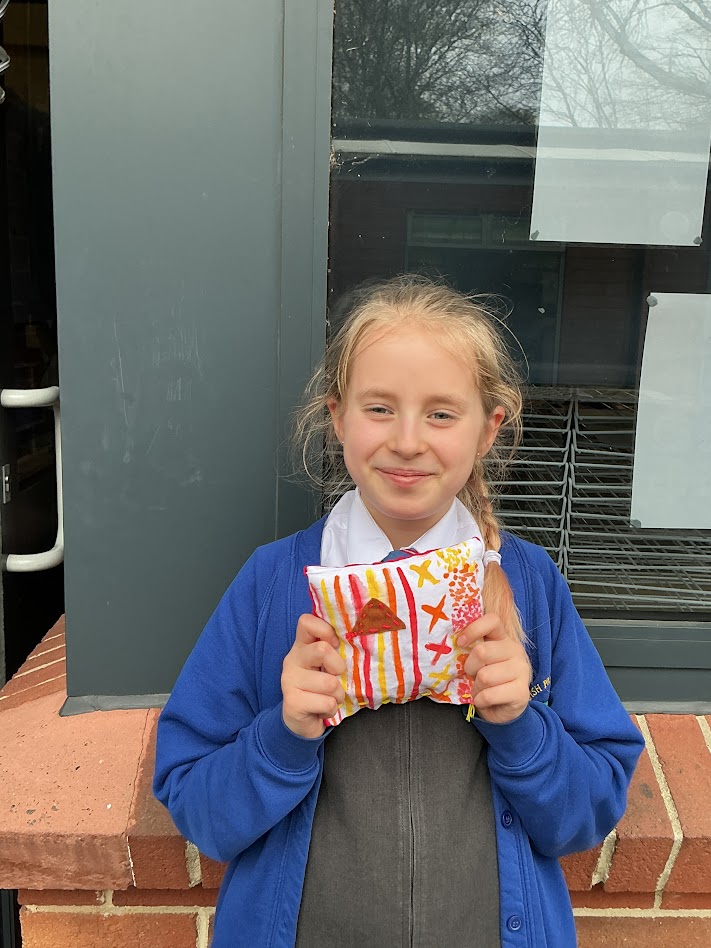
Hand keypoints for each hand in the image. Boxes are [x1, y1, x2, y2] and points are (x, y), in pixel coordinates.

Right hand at [281, 614, 345, 738]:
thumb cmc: (322, 689)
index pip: (306, 621)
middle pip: (322, 649)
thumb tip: (358, 638)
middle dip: (338, 667)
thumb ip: (335, 650)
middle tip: (336, 678)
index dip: (325, 630)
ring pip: (329, 682)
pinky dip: (331, 709)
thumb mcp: (328, 665)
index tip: (335, 645)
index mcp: (302, 646)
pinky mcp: (292, 702)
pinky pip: (327, 702)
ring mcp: (289, 680)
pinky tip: (322, 710)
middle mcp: (292, 659)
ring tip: (330, 698)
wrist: (304, 722)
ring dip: (338, 694)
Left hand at [457, 614, 530, 724]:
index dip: (474, 629)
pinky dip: (480, 700)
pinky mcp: (522, 692)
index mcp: (503, 638)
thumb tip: (453, 643)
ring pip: (485, 676)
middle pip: (482, 651)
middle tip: (472, 675)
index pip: (492, 620)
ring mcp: (522, 670)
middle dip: (470, 667)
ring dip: (476, 687)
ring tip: (480, 689)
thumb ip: (470, 649)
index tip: (460, 643)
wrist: (501, 709)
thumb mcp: (477, 661)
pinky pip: (489, 695)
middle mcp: (515, 651)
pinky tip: (485, 700)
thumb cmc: (485, 681)